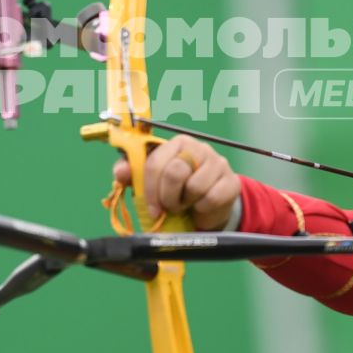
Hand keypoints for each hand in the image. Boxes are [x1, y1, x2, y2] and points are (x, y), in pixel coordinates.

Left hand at [112, 135, 241, 230]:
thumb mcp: (152, 183)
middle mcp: (198, 147)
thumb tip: (120, 173)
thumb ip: (133, 175)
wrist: (208, 207)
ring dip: (187, 203)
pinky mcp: (232, 181)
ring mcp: (217, 162)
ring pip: (195, 186)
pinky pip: (212, 197)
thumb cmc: (177, 190)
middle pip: (175, 172)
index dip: (150, 189)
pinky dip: (204, 208)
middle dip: (169, 197)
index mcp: (176, 143)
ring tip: (188, 203)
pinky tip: (202, 206)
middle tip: (171, 206)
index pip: (156, 162)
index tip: (152, 207)